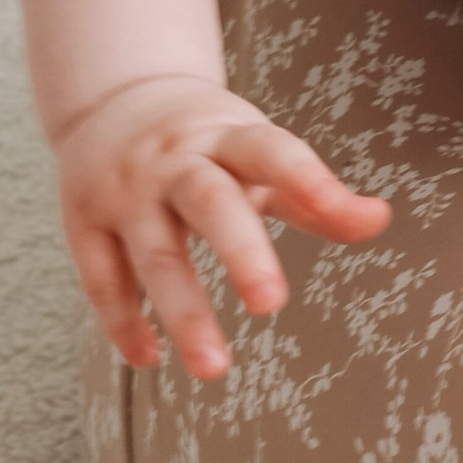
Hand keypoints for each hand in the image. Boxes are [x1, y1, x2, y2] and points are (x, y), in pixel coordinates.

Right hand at [50, 74, 391, 380]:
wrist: (115, 94)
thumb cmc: (207, 139)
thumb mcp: (257, 149)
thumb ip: (313, 195)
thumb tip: (379, 220)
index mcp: (227, 136)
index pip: (271, 151)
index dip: (306, 178)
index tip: (340, 210)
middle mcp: (174, 160)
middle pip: (210, 204)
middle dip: (241, 253)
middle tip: (271, 305)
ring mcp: (125, 190)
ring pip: (154, 254)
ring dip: (183, 312)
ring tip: (215, 368)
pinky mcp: (83, 220)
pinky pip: (101, 277)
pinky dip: (123, 321)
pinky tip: (149, 359)